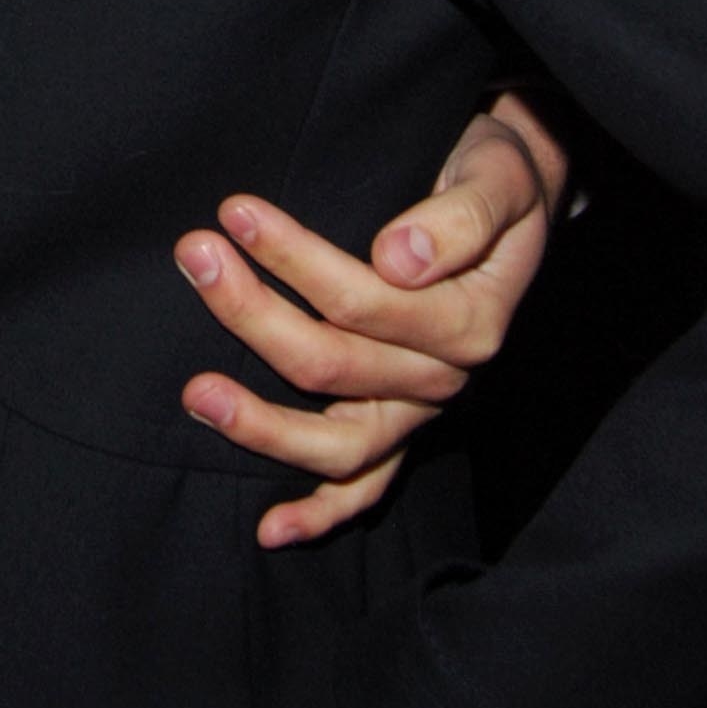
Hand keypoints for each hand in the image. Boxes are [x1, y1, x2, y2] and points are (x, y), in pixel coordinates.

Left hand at [178, 95, 565, 548]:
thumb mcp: (497, 177)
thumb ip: (459, 217)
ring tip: (195, 394)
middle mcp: (443, 378)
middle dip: (253, 313)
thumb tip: (399, 258)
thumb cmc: (494, 180)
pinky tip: (269, 530)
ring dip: (262, 426)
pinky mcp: (399, 428)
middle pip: (333, 364)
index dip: (296, 259)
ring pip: (337, 443)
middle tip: (194, 255)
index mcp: (469, 320)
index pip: (367, 302)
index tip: (236, 211)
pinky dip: (320, 515)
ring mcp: (417, 412)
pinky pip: (364, 488)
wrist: (511, 202)